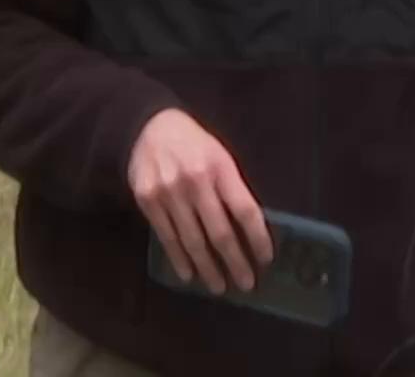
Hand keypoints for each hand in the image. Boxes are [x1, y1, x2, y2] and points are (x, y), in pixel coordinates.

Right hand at [127, 108, 274, 293]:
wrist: (149, 127)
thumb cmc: (195, 145)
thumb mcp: (221, 157)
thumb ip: (233, 189)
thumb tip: (250, 230)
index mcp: (221, 168)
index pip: (245, 210)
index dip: (257, 238)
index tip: (266, 259)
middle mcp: (195, 181)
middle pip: (220, 232)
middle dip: (235, 262)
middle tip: (246, 283)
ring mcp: (169, 193)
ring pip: (192, 240)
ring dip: (208, 268)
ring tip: (219, 287)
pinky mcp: (148, 201)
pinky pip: (167, 237)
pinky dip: (179, 259)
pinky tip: (189, 275)